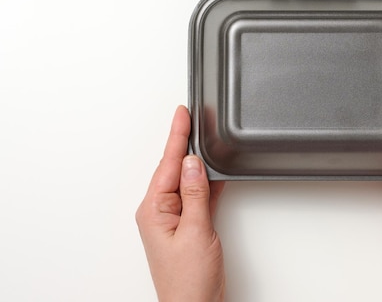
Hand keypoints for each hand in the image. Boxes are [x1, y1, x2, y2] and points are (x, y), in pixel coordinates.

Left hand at [136, 106, 225, 301]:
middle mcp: (161, 212)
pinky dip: (207, 183)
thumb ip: (195, 195)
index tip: (182, 113)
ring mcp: (174, 219)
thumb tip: (194, 163)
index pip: (169, 164)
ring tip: (204, 138)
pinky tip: (214, 172)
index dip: (177, 136)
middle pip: (175, 168)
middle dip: (185, 143)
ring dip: (197, 162)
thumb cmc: (188, 280)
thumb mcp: (195, 232)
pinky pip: (197, 196)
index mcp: (154, 210)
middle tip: (194, 117)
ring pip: (188, 181)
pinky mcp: (188, 226)